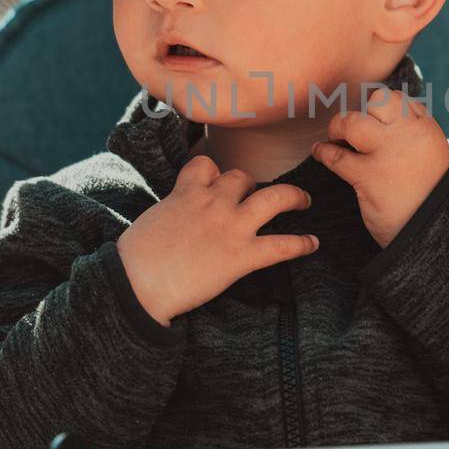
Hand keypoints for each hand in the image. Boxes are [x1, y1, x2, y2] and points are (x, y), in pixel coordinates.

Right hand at [116, 156, 316, 325]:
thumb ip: (173, 209)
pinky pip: (281, 245)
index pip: (207, 166)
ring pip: (274, 197)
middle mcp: (214, 202)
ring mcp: (231, 226)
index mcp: (187, 191)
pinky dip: (301, 244)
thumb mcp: (153, 218)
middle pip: (242, 178)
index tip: (217, 181)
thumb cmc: (136, 257)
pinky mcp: (242, 256)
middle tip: (254, 197)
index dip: (214, 173)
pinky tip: (312, 244)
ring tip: (305, 201)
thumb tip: (177, 216)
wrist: (137, 283)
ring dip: (293, 197)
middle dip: (249, 185)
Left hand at [311, 89, 448, 247]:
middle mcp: (407, 136)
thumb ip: (414, 131)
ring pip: (353, 123)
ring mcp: (387, 155)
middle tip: (352, 128)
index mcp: (425, 130)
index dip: (380, 107)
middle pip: (377, 102)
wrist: (430, 231)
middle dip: (361, 112)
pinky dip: (323, 152)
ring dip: (339, 127)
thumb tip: (394, 109)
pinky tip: (320, 153)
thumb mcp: (431, 154)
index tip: (373, 119)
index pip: (398, 99)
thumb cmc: (427, 192)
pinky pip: (337, 156)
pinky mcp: (368, 177)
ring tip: (336, 137)